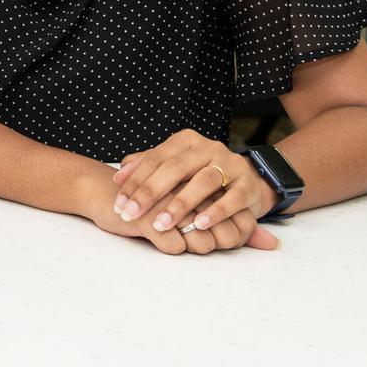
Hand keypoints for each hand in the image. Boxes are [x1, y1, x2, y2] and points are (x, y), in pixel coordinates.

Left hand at [78, 165, 276, 256]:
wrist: (248, 180)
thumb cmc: (200, 175)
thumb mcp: (174, 166)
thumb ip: (147, 167)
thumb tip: (118, 176)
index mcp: (186, 141)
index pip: (154, 158)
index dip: (134, 181)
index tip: (119, 203)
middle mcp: (209, 148)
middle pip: (174, 168)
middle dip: (149, 193)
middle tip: (131, 214)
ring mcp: (231, 165)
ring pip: (203, 182)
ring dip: (180, 204)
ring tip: (161, 224)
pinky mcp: (248, 185)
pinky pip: (232, 198)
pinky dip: (215, 212)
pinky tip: (199, 225)